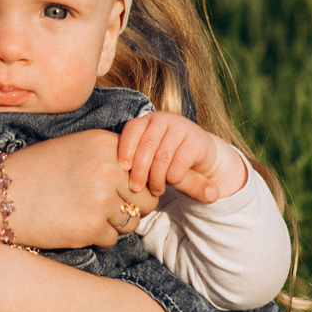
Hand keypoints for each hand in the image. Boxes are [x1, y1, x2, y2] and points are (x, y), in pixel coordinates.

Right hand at [0, 129, 146, 249]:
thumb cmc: (35, 173)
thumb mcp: (75, 149)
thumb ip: (109, 159)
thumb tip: (145, 183)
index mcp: (105, 143)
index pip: (145, 170)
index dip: (134, 186)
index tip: (118, 192)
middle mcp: (108, 168)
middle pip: (146, 200)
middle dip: (129, 209)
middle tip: (102, 209)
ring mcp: (101, 198)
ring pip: (131, 222)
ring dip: (112, 224)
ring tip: (84, 216)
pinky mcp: (91, 226)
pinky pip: (111, 239)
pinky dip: (96, 238)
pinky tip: (73, 225)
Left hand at [115, 111, 246, 208]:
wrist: (202, 155)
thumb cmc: (167, 158)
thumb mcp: (150, 157)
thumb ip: (135, 161)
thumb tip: (110, 173)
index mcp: (147, 120)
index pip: (132, 129)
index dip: (125, 148)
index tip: (122, 168)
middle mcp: (164, 119)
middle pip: (147, 145)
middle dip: (140, 170)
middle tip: (136, 188)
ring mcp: (182, 128)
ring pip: (162, 156)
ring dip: (157, 178)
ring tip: (155, 191)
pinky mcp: (197, 140)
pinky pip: (180, 162)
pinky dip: (173, 177)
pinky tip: (171, 183)